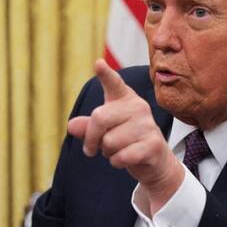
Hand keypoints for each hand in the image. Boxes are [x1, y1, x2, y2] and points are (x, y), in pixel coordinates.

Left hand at [67, 59, 184, 213]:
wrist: (154, 161)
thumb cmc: (125, 140)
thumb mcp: (104, 131)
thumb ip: (87, 127)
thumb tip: (72, 126)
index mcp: (124, 98)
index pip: (113, 83)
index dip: (106, 74)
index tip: (98, 64)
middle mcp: (138, 107)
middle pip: (99, 118)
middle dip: (90, 138)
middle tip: (90, 149)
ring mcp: (148, 125)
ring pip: (109, 141)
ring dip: (107, 152)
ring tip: (118, 150)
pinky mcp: (153, 144)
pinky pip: (121, 156)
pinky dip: (116, 162)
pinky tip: (125, 159)